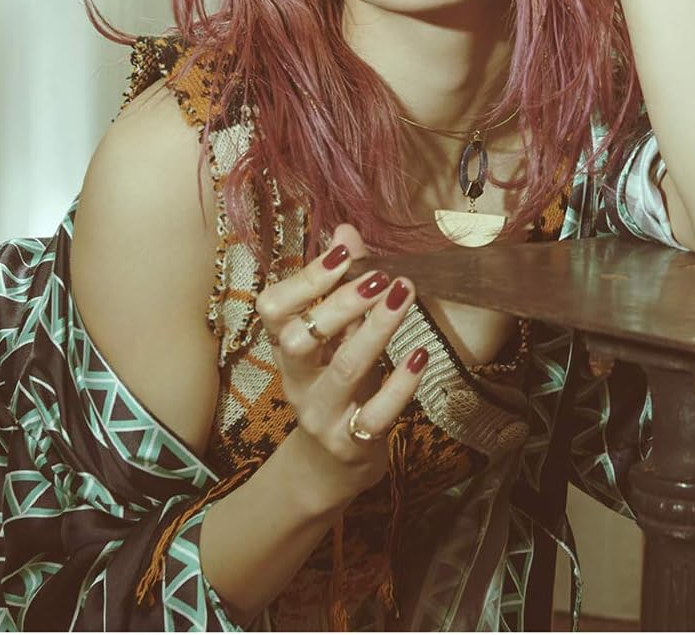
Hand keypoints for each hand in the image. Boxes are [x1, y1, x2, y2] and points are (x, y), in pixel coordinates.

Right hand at [254, 224, 426, 504]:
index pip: (273, 308)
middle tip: (380, 275)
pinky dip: (401, 383)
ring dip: (376, 330)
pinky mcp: (353, 442)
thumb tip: (345, 229)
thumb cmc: (334, 383)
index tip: (343, 251)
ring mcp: (323, 414)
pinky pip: (377, 414)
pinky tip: (421, 355)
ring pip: (344, 369)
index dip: (305, 279)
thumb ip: (340, 285)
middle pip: (301, 339)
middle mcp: (297, 380)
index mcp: (286, 347)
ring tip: (405, 294)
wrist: (331, 464)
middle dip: (340, 304)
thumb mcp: (333, 336)